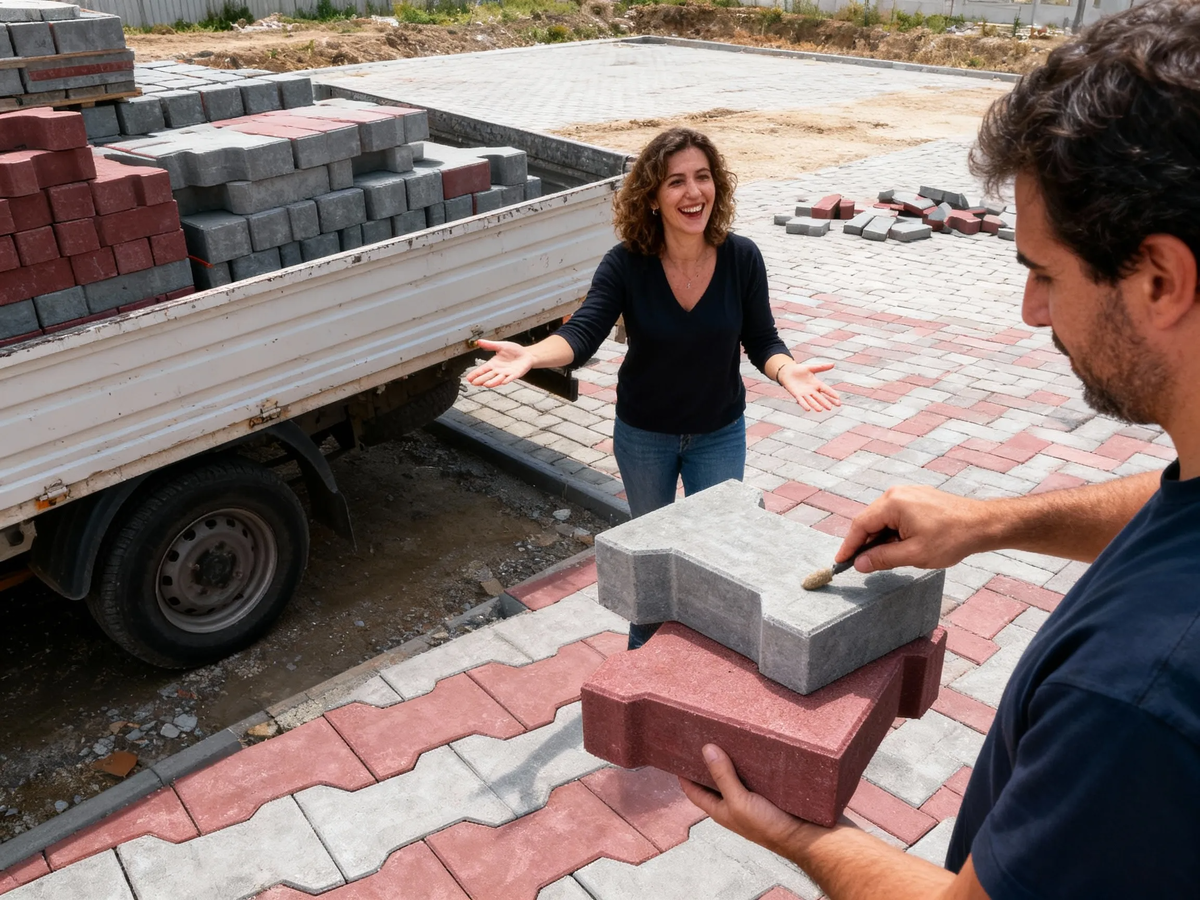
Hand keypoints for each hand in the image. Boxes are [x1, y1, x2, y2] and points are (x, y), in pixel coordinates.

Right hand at [465, 339, 534, 387]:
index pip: (482, 369)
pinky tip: (502, 381)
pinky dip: (506, 380)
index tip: (469, 378)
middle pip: (488, 376)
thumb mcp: (501, 345)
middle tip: (474, 383)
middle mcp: (498, 370)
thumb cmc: (514, 351)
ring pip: (497, 379)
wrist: (527, 354)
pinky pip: (510, 378)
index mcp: (494, 363)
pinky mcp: (515, 374)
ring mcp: (506, 373)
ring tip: (485, 384)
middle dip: (481, 380)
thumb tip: (478, 341)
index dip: (476, 373)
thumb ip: (490, 345)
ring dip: (492, 382)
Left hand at [679, 744, 813, 857]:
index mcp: (720, 810)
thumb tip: (706, 750)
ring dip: (729, 759)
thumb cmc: (769, 827)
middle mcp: (732, 804)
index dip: (683, 774)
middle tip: (701, 737)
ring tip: (725, 737)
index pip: (693, 791)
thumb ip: (723, 777)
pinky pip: (753, 775)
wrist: (804, 837)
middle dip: (706, 762)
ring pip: (734, 775)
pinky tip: (751, 749)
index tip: (675, 753)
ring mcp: (750, 799)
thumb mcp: (739, 802)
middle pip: (713, 780)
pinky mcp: (767, 793)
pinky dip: (749, 762)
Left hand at [780, 363, 840, 411]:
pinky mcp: (797, 394)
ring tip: (821, 410)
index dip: (831, 394)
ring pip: (811, 400)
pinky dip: (805, 404)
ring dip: (816, 405)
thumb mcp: (811, 368)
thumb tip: (833, 364)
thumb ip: (822, 367)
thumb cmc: (799, 370)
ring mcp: (804, 393)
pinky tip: (808, 409)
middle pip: (820, 397)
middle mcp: (812, 390)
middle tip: (831, 407)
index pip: (826, 389)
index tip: (838, 398)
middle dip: (825, 402)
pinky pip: (801, 400)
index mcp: (816, 384)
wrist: (787, 372)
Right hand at [836, 485, 992, 571]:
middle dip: (865, 544)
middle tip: (863, 566)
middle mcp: (897, 493)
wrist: (984, 525)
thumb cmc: (952, 538)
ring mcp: (909, 494)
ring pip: (884, 519)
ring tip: (887, 558)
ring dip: (881, 539)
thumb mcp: (914, 554)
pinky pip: (896, 515)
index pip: (860, 525)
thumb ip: (882, 559)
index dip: (849, 546)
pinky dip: (893, 531)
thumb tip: (859, 564)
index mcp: (893, 503)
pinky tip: (900, 546)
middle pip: (870, 520)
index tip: (840, 562)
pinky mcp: (918, 498)